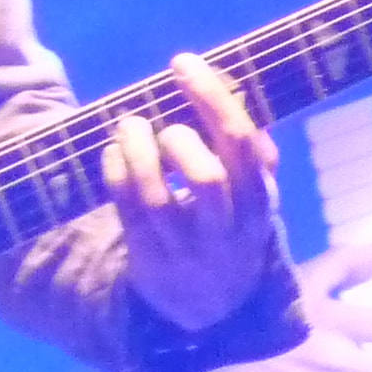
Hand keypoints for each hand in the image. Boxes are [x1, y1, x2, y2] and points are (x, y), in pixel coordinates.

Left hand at [107, 52, 281, 334]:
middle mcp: (227, 230)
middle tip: (163, 120)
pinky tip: (113, 152)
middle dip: (180, 137)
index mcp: (259, 203)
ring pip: (158, 199)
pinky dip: (116, 173)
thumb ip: (249, 153)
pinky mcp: (150, 261)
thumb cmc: (231, 230)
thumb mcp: (253, 198)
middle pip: (209, 178)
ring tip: (129, 126)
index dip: (212, 98)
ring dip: (138, 153)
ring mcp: (187, 250)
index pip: (243, 145)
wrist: (213, 309)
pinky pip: (127, 212)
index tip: (183, 62)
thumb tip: (234, 93)